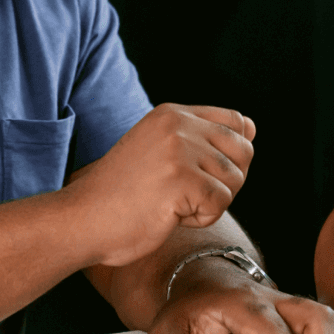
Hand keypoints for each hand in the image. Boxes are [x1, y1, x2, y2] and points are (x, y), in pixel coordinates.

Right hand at [62, 104, 255, 266]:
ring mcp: (179, 150)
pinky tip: (170, 215)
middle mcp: (178, 124)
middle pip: (243, 151)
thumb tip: (251, 128)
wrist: (82, 220)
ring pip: (235, 180)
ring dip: (210, 203)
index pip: (236, 122)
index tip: (201, 173)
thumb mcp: (159, 150)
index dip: (233, 154)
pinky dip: (200, 219)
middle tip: (188, 195)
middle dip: (226, 181)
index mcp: (173, 113)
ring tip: (172, 204)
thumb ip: (201, 137)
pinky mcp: (181, 180)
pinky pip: (220, 203)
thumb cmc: (121, 195)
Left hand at [145, 259, 333, 333]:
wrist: (203, 283)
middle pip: (318, 316)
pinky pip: (333, 329)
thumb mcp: (167, 332)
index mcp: (242, 305)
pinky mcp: (299, 320)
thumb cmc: (190, 309)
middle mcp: (273, 302)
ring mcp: (290, 309)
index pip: (274, 330)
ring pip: (333, 320)